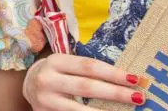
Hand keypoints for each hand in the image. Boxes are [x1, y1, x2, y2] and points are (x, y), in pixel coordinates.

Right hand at [24, 53, 146, 109]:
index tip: (135, 79)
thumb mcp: (67, 65)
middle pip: (87, 87)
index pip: (89, 66)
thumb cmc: (57, 73)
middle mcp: (48, 80)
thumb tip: (125, 79)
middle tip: (138, 97)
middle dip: (115, 93)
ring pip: (79, 109)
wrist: (29, 85)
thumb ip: (88, 70)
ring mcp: (45, 100)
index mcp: (56, 61)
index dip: (113, 73)